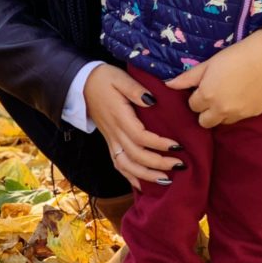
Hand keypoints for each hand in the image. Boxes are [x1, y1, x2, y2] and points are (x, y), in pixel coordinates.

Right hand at [83, 64, 183, 190]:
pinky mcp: (109, 142)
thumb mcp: (120, 77)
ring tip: (166, 180)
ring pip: (127, 166)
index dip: (159, 144)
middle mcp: (115, 133)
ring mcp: (111, 140)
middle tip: (180, 165)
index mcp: (120, 117)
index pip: (141, 137)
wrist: (81, 84)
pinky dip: (130, 177)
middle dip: (159, 164)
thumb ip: (136, 89)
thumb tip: (152, 100)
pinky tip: (143, 184)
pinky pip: (118, 165)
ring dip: (146, 175)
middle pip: (137, 156)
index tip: (177, 146)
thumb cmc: (103, 78)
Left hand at [165, 31, 261, 127]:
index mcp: (207, 96)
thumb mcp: (209, 63)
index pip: (192, 106)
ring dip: (221, 113)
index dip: (197, 96)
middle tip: (213, 96)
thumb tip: (168, 85)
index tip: (203, 87)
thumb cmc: (236, 55)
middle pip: (204, 122)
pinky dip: (237, 110)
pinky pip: (239, 118)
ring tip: (228, 95)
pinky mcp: (253, 115)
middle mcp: (221, 110)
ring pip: (222, 122)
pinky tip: (242, 95)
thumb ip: (188, 78)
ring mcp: (238, 115)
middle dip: (205, 111)